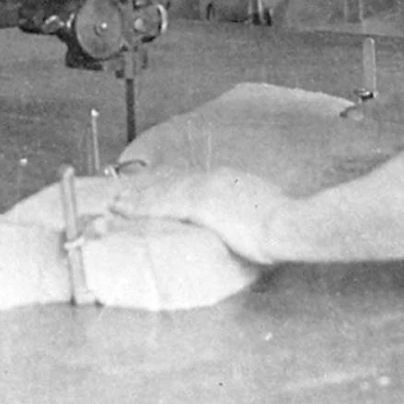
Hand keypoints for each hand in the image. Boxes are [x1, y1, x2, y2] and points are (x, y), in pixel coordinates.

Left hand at [107, 167, 290, 264]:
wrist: (288, 223)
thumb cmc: (284, 224)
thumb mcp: (266, 211)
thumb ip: (249, 212)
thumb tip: (248, 223)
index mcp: (228, 180)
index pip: (190, 181)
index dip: (168, 185)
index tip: (153, 189)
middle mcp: (212, 179)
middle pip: (171, 183)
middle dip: (146, 190)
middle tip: (123, 194)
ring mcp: (203, 189)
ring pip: (160, 192)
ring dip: (135, 198)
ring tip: (115, 202)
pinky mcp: (197, 203)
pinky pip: (159, 204)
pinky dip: (138, 206)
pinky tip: (123, 209)